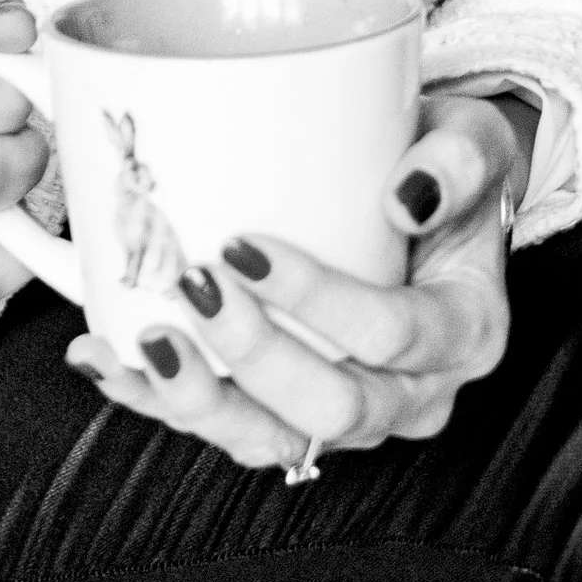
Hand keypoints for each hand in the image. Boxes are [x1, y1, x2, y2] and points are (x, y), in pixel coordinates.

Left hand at [61, 90, 528, 467]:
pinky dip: (156, 399)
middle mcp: (413, 395)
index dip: (318, 300)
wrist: (431, 206)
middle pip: (332, 409)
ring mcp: (350, 418)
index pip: (394, 334)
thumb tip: (406, 196)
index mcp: (465, 332)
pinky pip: (223, 427)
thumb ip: (458, 158)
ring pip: (271, 441)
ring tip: (140, 337)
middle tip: (194, 282)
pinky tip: (104, 356)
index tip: (245, 243)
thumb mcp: (477, 141)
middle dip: (252, 354)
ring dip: (195, 399)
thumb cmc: (446, 170)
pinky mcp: (289, 418)